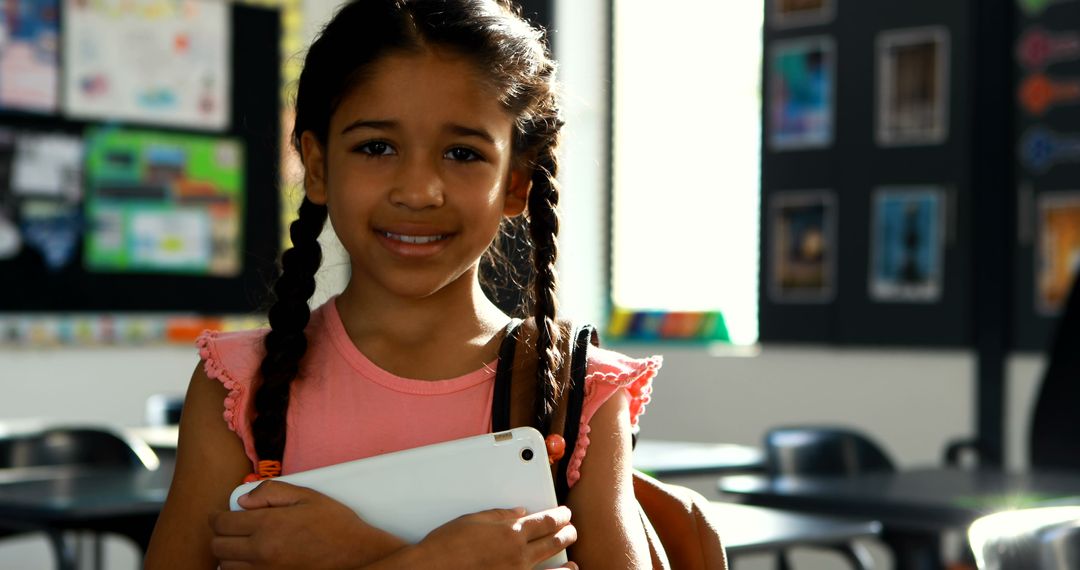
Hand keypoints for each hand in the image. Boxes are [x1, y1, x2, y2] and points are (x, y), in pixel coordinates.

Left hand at [209, 480, 405, 568]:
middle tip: (232, 528)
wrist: (355, 556)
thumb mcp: (308, 496)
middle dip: (220, 534)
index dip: (217, 516)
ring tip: (242, 543)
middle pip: (218, 545)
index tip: (222, 514)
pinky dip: (239, 568)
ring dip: (228, 553)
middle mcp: (261, 550)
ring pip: (225, 565)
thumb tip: (244, 500)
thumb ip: (272, 492)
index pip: (222, 522)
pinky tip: (251, 559)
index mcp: (268, 524)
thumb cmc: (335, 525)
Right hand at [413, 506, 576, 569]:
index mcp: (511, 532)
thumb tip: (519, 512)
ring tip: (572, 563)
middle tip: (571, 530)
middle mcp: (518, 555)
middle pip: (553, 542)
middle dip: (566, 534)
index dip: (559, 516)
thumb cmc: (446, 546)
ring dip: (566, 566)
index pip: (546, 521)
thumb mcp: (473, 520)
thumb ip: (500, 515)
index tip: (564, 514)